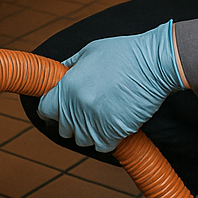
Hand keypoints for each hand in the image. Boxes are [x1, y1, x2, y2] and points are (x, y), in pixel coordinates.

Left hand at [37, 21, 186, 152]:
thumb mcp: (89, 51)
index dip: (50, 109)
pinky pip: (102, 146)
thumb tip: (60, 72)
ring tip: (99, 119)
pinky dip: (106, 140)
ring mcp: (94, 122)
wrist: (153, 64)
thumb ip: (70, 65)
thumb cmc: (123, 54)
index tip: (56, 109)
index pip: (45, 109)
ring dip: (88, 132)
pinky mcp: (113, 133)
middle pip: (63, 128)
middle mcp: (77, 108)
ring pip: (82, 140)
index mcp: (67, 87)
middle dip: (70, 122)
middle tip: (83, 112)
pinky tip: (112, 127)